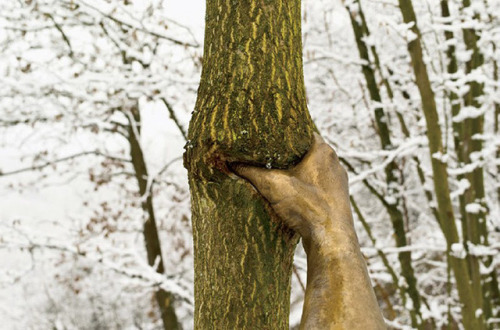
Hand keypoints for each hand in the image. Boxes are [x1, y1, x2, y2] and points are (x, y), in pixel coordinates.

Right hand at [232, 133, 351, 248]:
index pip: (300, 131)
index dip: (283, 133)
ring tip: (276, 174)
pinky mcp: (336, 198)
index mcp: (322, 150)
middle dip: (287, 154)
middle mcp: (333, 162)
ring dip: (296, 171)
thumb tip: (231, 163)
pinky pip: (317, 185)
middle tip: (267, 155)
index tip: (267, 136)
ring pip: (312, 169)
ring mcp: (337, 180)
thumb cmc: (308, 207)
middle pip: (306, 150)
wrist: (331, 239)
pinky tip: (291, 194)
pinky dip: (304, 186)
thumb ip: (250, 171)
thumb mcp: (272, 185)